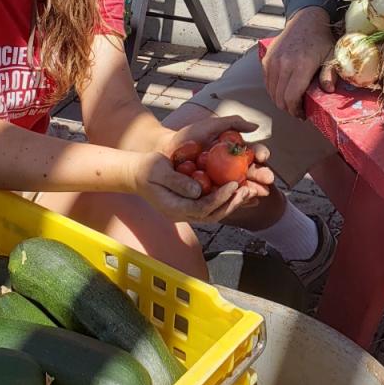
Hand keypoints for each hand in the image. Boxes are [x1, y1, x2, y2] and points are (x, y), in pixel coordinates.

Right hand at [125, 151, 256, 223]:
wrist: (136, 174)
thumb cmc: (146, 169)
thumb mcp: (158, 171)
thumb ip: (177, 181)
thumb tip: (197, 190)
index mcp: (174, 208)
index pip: (202, 208)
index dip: (220, 198)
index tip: (234, 184)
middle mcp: (182, 214)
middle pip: (212, 215)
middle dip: (231, 203)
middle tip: (247, 189)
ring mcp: (186, 211)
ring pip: (214, 213)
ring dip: (231, 203)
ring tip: (247, 190)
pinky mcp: (190, 204)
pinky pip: (211, 206)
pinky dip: (225, 200)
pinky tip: (237, 189)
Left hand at [159, 115, 273, 205]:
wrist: (164, 151)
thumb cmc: (186, 137)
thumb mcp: (210, 126)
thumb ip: (233, 122)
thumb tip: (256, 127)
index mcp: (233, 152)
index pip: (252, 153)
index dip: (260, 154)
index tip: (262, 155)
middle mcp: (231, 168)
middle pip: (251, 173)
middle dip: (261, 175)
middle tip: (268, 178)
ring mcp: (221, 183)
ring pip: (241, 188)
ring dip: (252, 190)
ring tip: (256, 190)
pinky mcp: (210, 196)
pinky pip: (225, 200)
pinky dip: (236, 201)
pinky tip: (246, 201)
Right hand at [262, 7, 335, 116]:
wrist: (306, 20)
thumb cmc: (321, 40)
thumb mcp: (332, 56)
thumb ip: (330, 73)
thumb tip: (328, 89)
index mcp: (301, 65)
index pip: (291, 97)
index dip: (295, 110)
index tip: (302, 114)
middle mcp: (284, 64)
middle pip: (280, 98)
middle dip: (288, 109)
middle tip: (298, 111)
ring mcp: (273, 61)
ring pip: (272, 92)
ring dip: (280, 101)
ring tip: (291, 102)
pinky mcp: (267, 59)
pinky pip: (267, 82)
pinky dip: (273, 90)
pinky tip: (283, 91)